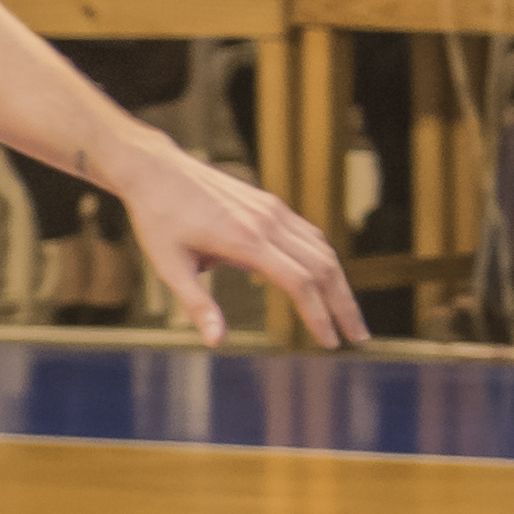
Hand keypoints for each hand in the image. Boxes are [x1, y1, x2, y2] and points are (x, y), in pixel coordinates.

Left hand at [119, 143, 367, 348]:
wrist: (155, 170)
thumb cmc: (158, 220)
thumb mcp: (170, 268)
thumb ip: (198, 305)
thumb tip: (216, 343)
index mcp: (245, 240)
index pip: (299, 282)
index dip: (319, 315)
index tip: (330, 344)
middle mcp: (267, 222)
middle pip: (323, 266)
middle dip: (344, 305)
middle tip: (358, 337)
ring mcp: (272, 210)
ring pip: (322, 249)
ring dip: (340, 284)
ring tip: (349, 315)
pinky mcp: (270, 204)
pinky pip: (309, 234)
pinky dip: (324, 261)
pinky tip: (326, 281)